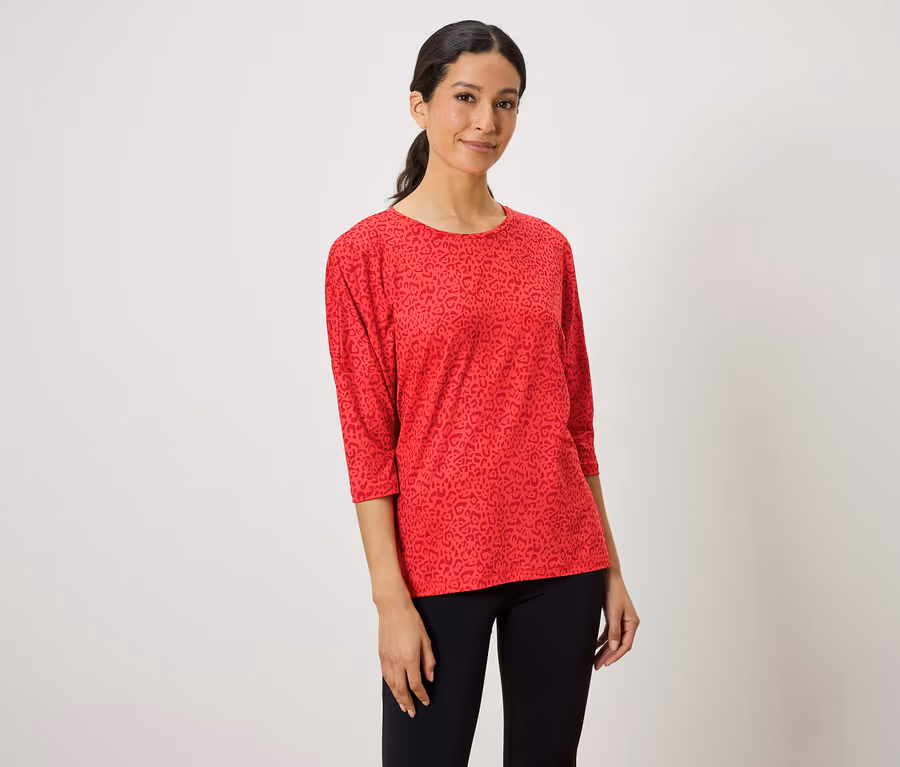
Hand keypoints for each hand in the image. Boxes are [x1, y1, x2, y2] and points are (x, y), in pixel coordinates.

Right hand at [378, 598, 435, 717]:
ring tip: (402, 706)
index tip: (426, 701)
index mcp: (410, 658)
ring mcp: (387, 659)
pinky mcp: (381, 655)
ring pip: (391, 684)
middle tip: (412, 712)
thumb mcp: (425, 640)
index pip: (416, 684)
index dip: (421, 695)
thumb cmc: (410, 620)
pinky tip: (393, 689)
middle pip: (402, 689)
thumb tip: (430, 677)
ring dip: (397, 697)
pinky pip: (385, 676)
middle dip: (408, 702)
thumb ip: (428, 660)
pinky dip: (390, 686)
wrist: (393, 609)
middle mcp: (397, 661)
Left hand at [594, 569, 638, 669]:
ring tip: (595, 660)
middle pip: (619, 644)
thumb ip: (614, 631)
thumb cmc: (613, 591)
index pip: (625, 645)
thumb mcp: (613, 612)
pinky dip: (602, 640)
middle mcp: (628, 623)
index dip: (616, 655)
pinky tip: (595, 646)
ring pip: (613, 640)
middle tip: (597, 665)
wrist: (607, 576)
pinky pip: (608, 633)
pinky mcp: (613, 617)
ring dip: (604, 650)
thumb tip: (614, 647)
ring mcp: (621, 620)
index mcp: (632, 623)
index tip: (606, 663)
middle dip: (608, 655)